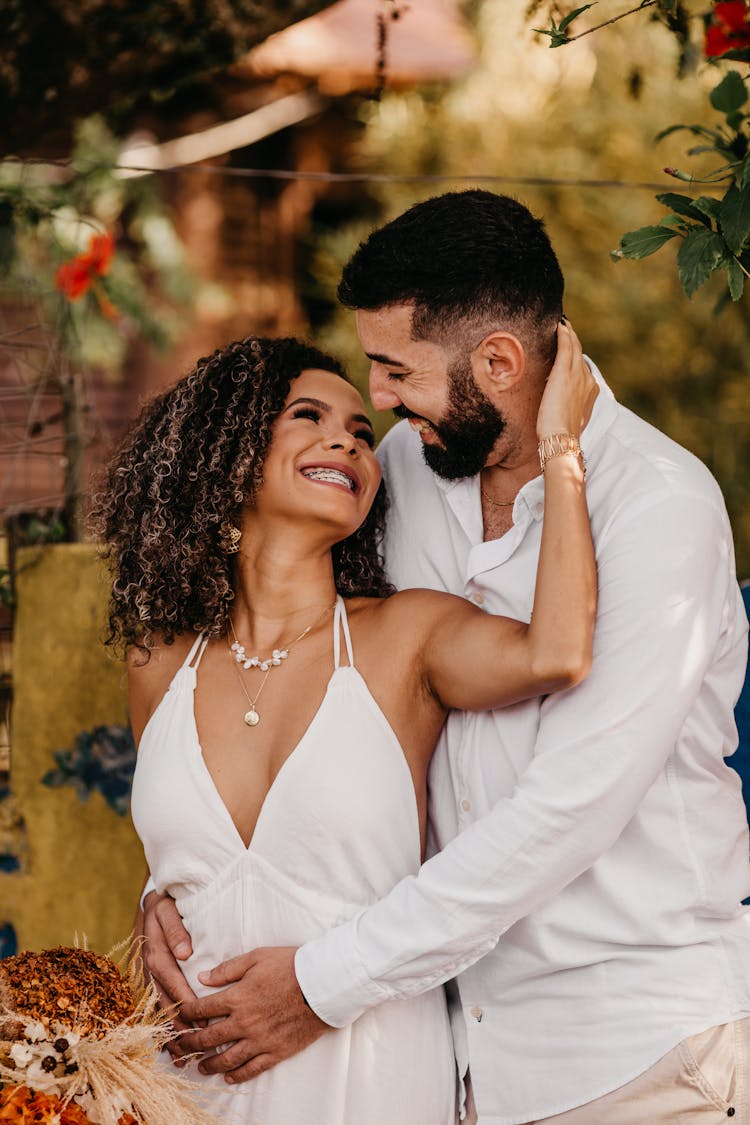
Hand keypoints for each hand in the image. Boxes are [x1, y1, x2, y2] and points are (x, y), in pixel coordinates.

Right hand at [142, 891, 199, 1059]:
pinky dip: (162, 1028)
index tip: (201, 1019)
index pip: (172, 982)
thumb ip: (176, 929)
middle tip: (196, 1047)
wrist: (151, 904)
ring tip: (183, 1057)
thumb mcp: (168, 910)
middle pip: (165, 1003)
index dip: (186, 1001)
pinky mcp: (151, 982)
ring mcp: (148, 979)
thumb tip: (186, 952)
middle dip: (180, 1026)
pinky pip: (156, 1009)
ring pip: (159, 1011)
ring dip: (170, 1033)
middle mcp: (149, 970)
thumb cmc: (165, 906)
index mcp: (155, 953)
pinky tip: (170, 1047)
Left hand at [179, 947, 329, 1083]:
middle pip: (209, 1038)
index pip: (201, 1010)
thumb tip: (203, 977)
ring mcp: (260, 1040)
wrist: (322, 984)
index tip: (179, 1017)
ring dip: (210, 1065)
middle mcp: (244, 1023)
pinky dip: (238, 1075)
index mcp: (237, 998)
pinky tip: (229, 1077)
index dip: (186, 1014)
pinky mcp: (276, 1051)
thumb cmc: (291, 965)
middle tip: (180, 1047)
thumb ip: (227, 969)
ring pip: (227, 1059)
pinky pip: (252, 1069)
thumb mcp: (257, 957)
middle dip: (190, 1043)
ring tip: (200, 1067)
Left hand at [536, 321, 597, 439]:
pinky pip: (566, 348)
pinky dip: (564, 334)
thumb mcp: (570, 418)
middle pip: (580, 354)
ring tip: (562, 323)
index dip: (575, 355)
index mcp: (590, 391)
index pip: (582, 367)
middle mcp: (587, 380)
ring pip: (574, 348)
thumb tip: (560, 403)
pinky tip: (559, 325)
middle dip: (573, 339)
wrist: (561, 439)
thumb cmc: (561, 435)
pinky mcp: (565, 374)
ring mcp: (578, 376)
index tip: (569, 345)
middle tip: (565, 326)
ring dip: (568, 333)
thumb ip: (568, 405)